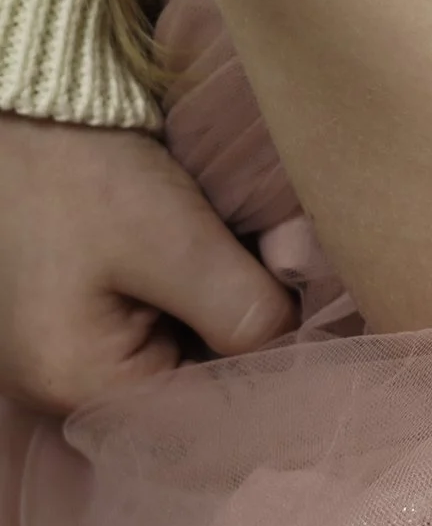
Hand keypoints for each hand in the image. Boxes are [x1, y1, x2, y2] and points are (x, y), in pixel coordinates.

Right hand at [0, 111, 294, 409]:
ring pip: (170, 349)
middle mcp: (59, 385)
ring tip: (247, 259)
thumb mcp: (175, 242)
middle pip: (183, 384)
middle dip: (238, 337)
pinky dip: (184, 293)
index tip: (308, 325)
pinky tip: (205, 253)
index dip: (262, 374)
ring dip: (213, 311)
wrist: (15, 112)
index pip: (197, 414)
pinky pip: (145, 321)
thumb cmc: (78, 176)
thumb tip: (292, 345)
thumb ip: (241, 309)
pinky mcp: (69, 312)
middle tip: (283, 279)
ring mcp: (60, 348)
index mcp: (78, 386)